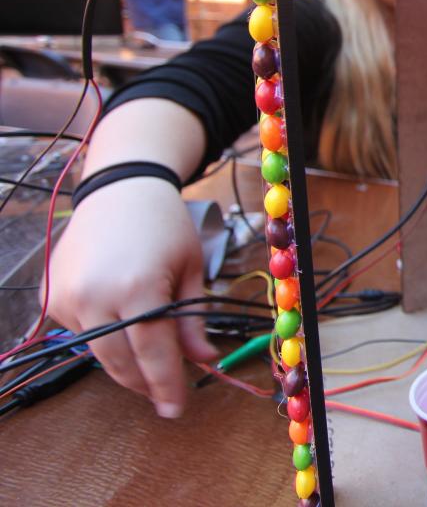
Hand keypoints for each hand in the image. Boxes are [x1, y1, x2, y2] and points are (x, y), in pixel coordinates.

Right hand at [44, 180, 216, 416]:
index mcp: (138, 287)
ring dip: (125, 363)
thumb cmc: (165, 225)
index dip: (166, 386)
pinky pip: (81, 333)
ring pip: (99, 353)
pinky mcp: (51, 297)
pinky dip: (103, 337)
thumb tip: (204, 360)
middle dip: (146, 384)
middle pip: (121, 363)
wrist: (120, 190)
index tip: (176, 409)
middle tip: (164, 396)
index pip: (153, 354)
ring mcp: (67, 297)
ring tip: (149, 361)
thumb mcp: (191, 269)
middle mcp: (95, 296)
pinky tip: (120, 321)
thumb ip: (194, 320)